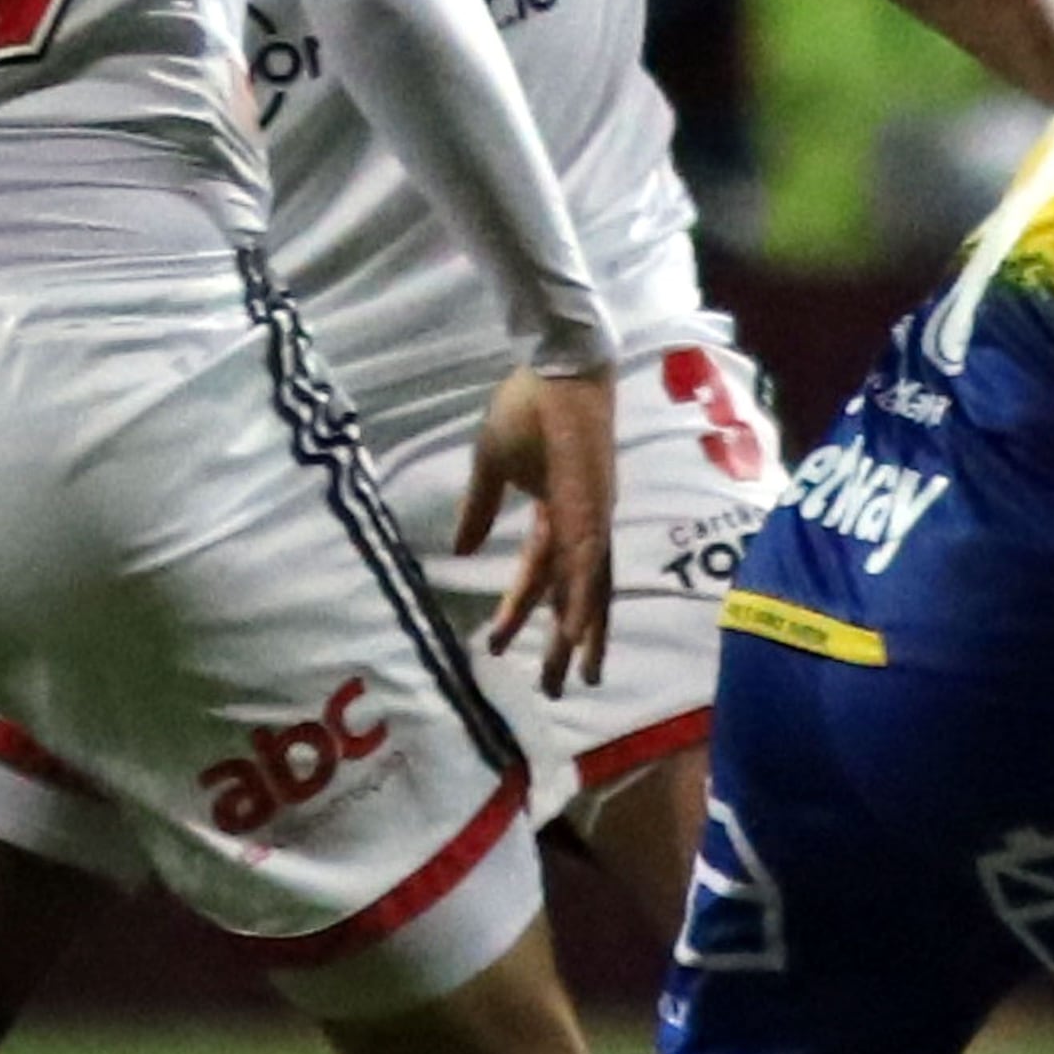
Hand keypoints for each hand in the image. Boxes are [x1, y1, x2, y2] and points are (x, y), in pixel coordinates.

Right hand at [455, 366, 618, 697]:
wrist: (556, 365)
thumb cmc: (527, 406)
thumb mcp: (491, 465)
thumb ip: (478, 509)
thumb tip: (460, 551)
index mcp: (558, 515)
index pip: (539, 574)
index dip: (521, 609)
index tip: (497, 644)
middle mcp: (583, 524)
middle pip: (577, 595)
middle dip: (566, 643)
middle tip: (557, 688)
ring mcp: (592, 516)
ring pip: (589, 588)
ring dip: (580, 635)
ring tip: (573, 677)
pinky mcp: (592, 505)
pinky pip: (588, 561)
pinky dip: (584, 598)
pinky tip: (577, 631)